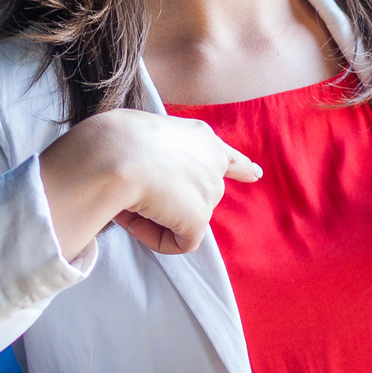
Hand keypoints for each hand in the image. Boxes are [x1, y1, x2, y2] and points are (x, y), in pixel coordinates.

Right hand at [39, 109, 261, 258]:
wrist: (116, 153)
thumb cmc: (117, 138)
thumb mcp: (142, 130)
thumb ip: (156, 150)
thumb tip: (146, 176)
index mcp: (200, 136)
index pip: (229, 156)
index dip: (242, 167)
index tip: (255, 175)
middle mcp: (213, 161)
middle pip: (199, 195)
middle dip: (174, 202)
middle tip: (136, 195)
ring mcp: (210, 191)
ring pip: (182, 218)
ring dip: (155, 216)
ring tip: (128, 199)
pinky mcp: (199, 218)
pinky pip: (180, 242)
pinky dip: (156, 238)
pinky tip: (137, 219)